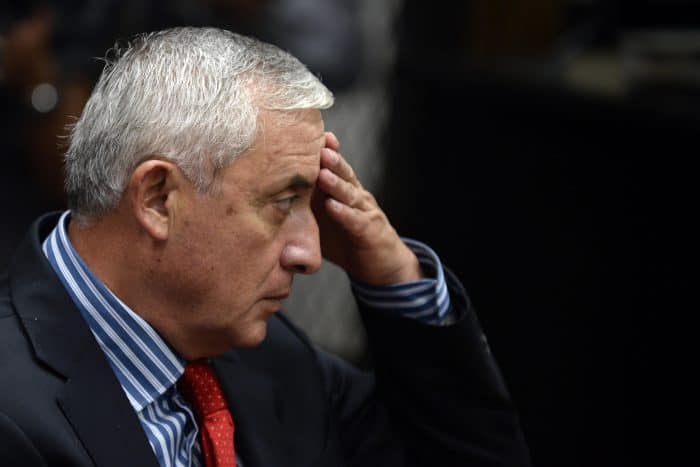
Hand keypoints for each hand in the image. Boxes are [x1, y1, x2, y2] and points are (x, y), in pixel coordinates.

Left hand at [312, 132, 422, 284]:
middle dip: (331, 160)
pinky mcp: (370, 232)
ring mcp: (365, 212)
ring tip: (323, 173)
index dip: (325, 151)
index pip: (333, 167)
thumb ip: (303, 207)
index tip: (310, 136)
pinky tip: (333, 207)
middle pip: (343, 174)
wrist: (381, 266)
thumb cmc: (346, 240)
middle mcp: (356, 196)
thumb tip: (267, 200)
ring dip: (336, 183)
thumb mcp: (322, 220)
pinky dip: (344, 213)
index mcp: (343, 191)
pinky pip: (355, 221)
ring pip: (350, 194)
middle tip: (318, 147)